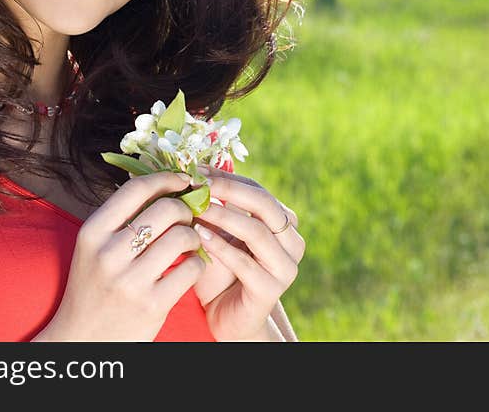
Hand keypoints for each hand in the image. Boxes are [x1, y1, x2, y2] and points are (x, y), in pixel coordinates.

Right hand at [34, 171, 205, 340]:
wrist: (84, 340)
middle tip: (188, 217)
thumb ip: (121, 217)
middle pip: (166, 209)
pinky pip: (191, 268)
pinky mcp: (152, 306)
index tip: (183, 179)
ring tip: (190, 242)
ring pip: (182, 237)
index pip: (135, 190)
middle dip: (186, 209)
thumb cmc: (95, 286)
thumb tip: (163, 181)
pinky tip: (189, 266)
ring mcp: (131, 282)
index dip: (166, 178)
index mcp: (92, 234)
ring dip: (194, 235)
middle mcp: (108, 255)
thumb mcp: (94, 248)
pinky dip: (197, 263)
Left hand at [192, 167, 304, 340]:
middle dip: (229, 191)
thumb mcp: (220, 234)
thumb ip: (217, 207)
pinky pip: (245, 263)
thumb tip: (196, 170)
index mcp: (284, 224)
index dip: (228, 178)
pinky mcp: (271, 291)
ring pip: (257, 232)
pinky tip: (199, 237)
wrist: (224, 318)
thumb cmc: (220, 272)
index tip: (198, 171)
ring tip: (197, 208)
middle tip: (200, 184)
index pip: (259, 191)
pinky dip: (220, 247)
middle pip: (265, 205)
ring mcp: (285, 268)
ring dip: (224, 217)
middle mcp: (292, 243)